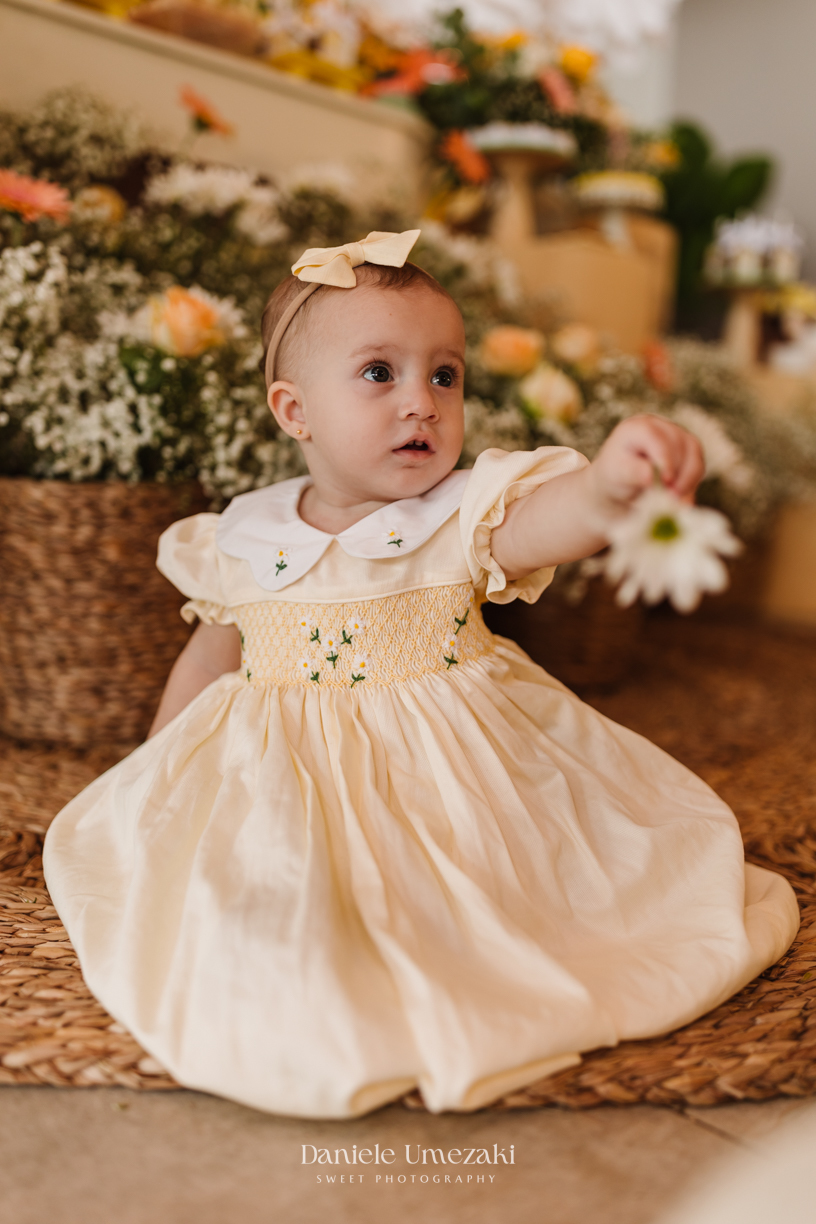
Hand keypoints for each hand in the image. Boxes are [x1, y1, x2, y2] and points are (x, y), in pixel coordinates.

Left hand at [589, 415, 704, 513]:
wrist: (622, 484)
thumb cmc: (615, 476)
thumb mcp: (616, 475)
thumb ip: (632, 473)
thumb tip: (651, 477)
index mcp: (637, 427)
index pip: (656, 437)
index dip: (665, 459)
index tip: (667, 482)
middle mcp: (660, 426)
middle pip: (679, 445)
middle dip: (676, 473)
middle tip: (669, 498)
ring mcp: (677, 436)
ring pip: (693, 454)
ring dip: (686, 480)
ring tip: (673, 500)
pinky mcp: (689, 451)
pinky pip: (698, 466)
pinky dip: (691, 483)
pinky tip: (679, 496)